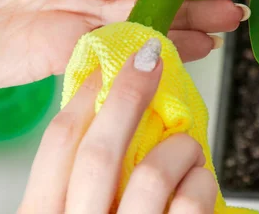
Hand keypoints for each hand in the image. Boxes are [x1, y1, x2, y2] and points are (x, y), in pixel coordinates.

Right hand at [19, 38, 216, 213]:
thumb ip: (76, 186)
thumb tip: (106, 123)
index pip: (56, 147)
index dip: (82, 98)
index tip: (102, 69)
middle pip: (101, 150)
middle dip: (127, 94)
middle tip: (148, 60)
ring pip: (154, 172)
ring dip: (178, 146)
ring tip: (185, 144)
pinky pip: (192, 201)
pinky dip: (202, 179)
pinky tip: (201, 178)